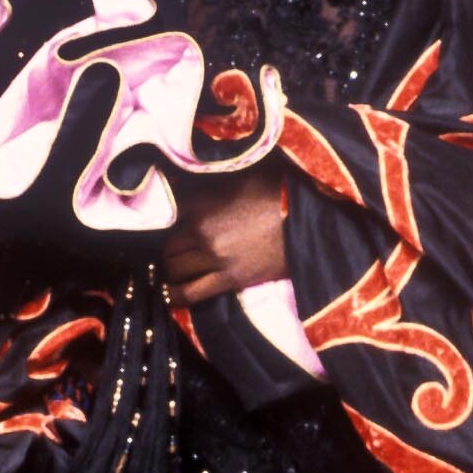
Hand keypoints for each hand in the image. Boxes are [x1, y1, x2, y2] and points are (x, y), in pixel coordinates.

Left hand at [164, 163, 287, 304]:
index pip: (166, 213)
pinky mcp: (228, 280)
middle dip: (166, 250)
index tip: (164, 225)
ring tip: (171, 272)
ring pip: (174, 270)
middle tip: (170, 252)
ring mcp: (213, 257)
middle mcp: (200, 230)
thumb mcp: (239, 175)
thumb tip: (189, 177)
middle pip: (167, 246)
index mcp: (201, 201)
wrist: (308, 220)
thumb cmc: (278, 191)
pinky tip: (169, 296)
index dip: (163, 220)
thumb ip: (210, 180)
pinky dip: (175, 296)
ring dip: (169, 272)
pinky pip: (191, 293)